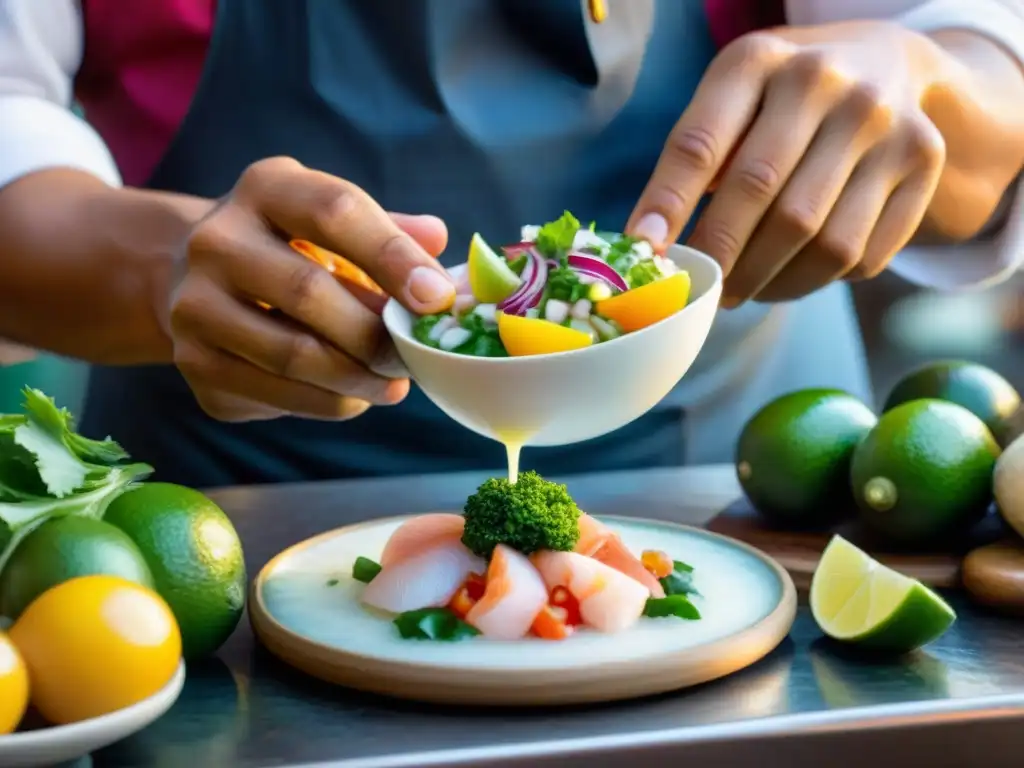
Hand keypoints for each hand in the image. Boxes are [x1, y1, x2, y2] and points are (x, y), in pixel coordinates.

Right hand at [168, 157, 453, 421]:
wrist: (201, 280)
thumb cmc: (293, 248)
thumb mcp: (334, 222)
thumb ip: (389, 230)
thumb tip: (437, 239)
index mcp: (265, 188)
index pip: (335, 212)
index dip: (393, 255)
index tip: (437, 298)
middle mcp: (216, 240)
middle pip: (309, 291)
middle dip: (376, 334)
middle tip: (414, 357)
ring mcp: (194, 305)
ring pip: (293, 355)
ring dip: (358, 378)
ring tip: (393, 383)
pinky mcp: (193, 364)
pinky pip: (277, 395)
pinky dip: (329, 403)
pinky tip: (354, 396)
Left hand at [628, 21, 947, 305]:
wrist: (887, 63)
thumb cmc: (781, 97)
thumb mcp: (734, 96)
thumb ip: (699, 155)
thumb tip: (656, 242)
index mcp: (758, 60)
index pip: (700, 144)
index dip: (669, 203)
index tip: (645, 249)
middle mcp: (826, 82)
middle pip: (763, 197)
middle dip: (723, 257)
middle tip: (702, 291)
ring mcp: (883, 121)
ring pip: (820, 238)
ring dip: (771, 282)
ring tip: (743, 291)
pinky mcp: (922, 160)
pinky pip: (863, 254)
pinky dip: (820, 279)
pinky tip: (795, 273)